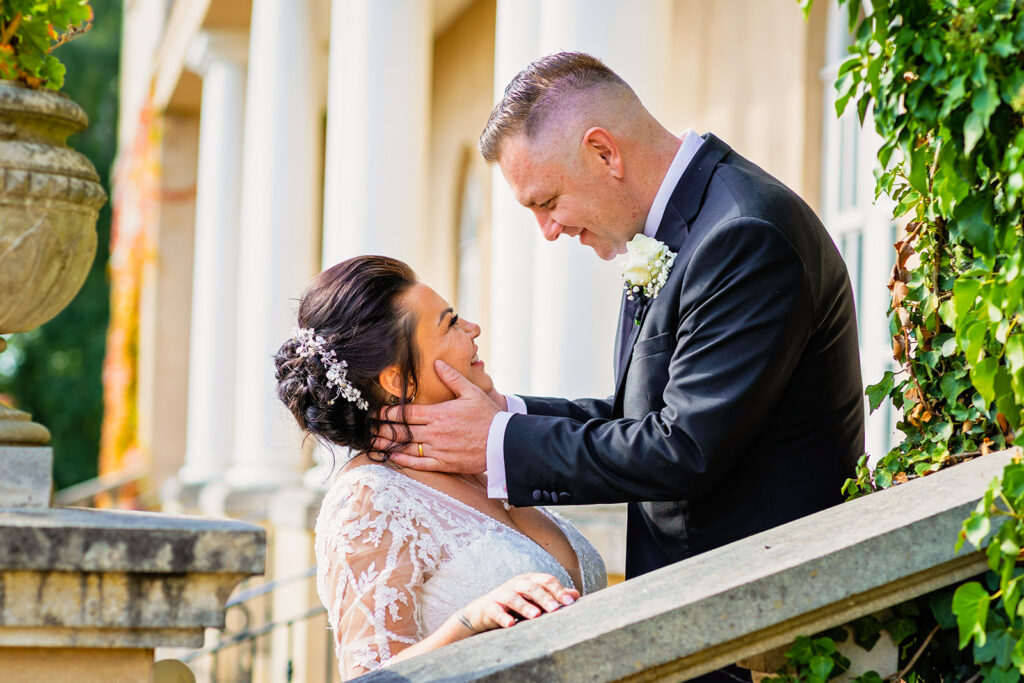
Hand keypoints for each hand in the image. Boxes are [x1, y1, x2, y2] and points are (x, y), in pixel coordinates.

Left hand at [375, 360, 498, 472]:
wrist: (503, 443)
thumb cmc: (489, 416)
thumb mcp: (472, 392)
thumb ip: (452, 378)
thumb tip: (437, 363)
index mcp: (439, 413)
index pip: (407, 412)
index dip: (389, 413)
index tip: (377, 413)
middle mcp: (435, 432)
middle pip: (402, 430)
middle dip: (383, 429)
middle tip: (369, 429)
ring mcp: (439, 449)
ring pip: (407, 447)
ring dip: (388, 445)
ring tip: (373, 443)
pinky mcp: (444, 463)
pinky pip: (419, 463)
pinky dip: (403, 461)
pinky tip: (392, 457)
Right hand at [458, 573, 578, 631]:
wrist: (485, 610)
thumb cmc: (517, 604)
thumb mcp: (536, 599)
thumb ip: (554, 596)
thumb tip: (575, 595)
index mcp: (530, 580)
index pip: (546, 580)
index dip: (558, 590)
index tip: (570, 603)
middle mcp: (516, 584)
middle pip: (531, 587)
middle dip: (544, 598)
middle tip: (555, 609)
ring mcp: (502, 594)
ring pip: (513, 597)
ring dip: (525, 606)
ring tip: (535, 616)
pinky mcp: (490, 607)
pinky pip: (496, 610)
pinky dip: (503, 617)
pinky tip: (511, 624)